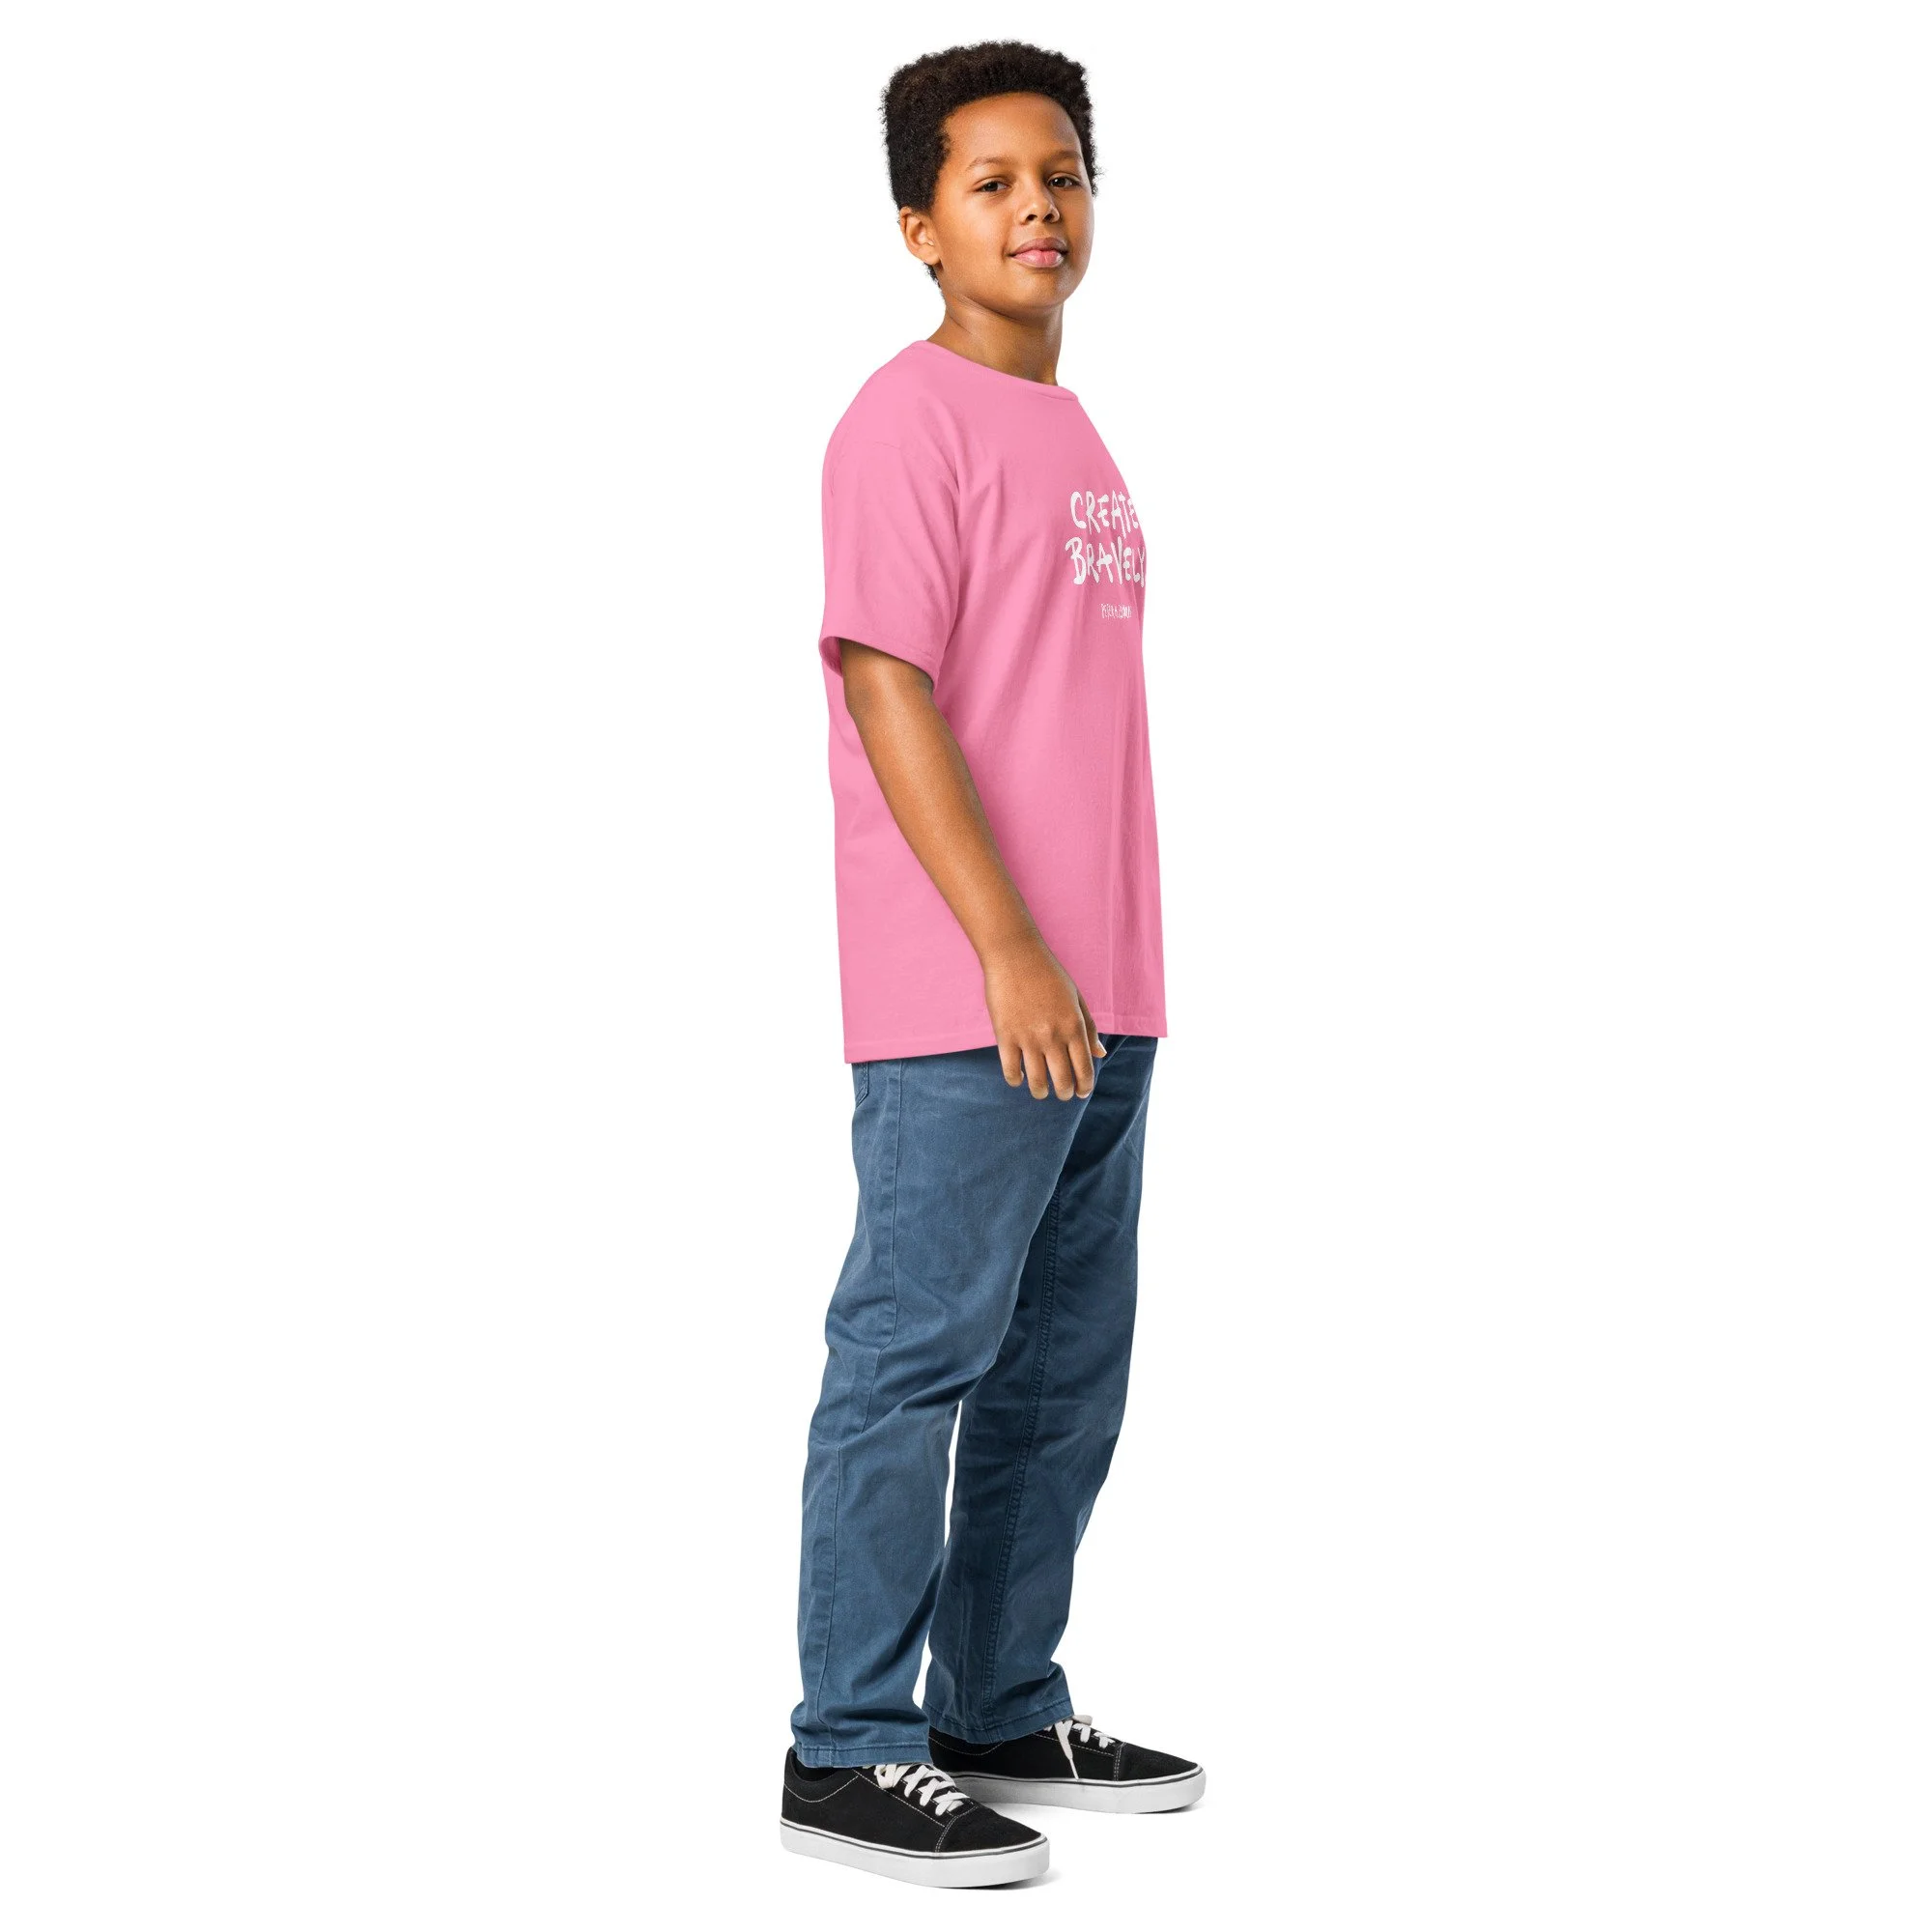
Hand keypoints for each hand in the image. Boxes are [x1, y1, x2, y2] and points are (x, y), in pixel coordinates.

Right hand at [982, 935, 1106, 1099]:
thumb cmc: (1048, 973)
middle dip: (1065, 1093)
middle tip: (1063, 1094)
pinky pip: (1011, 1071)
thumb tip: (1101, 1053)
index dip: (1085, 1086)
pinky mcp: (1005, 1036)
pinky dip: (1016, 1081)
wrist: (1015, 955)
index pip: (1084, 1068)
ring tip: (1041, 1092)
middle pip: (1062, 1080)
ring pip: (1037, 1081)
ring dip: (1041, 1092)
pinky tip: (1020, 1078)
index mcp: (1074, 1026)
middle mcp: (1053, 1036)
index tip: (1082, 1092)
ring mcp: (1028, 1038)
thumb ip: (1088, 1027)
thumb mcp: (1076, 997)